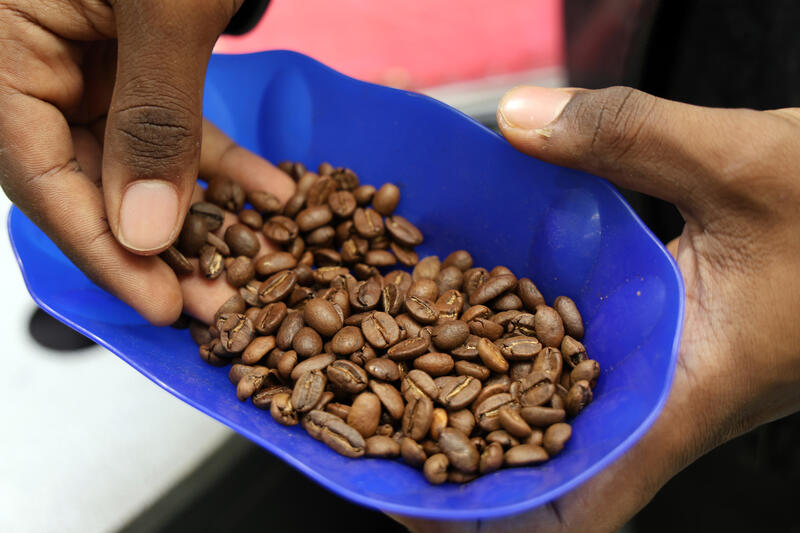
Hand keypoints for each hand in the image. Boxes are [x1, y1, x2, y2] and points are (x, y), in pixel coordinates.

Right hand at [0, 1, 293, 324]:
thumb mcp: (164, 12)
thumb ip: (152, 118)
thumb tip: (144, 233)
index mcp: (7, 49)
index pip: (39, 178)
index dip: (103, 253)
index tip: (160, 306)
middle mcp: (40, 65)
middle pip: (92, 182)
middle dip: (166, 248)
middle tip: (223, 303)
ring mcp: (90, 64)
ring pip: (141, 164)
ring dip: (204, 213)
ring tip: (259, 263)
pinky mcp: (138, 60)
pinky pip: (176, 125)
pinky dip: (223, 160)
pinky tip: (272, 193)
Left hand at [392, 86, 799, 530]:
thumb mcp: (745, 164)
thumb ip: (627, 138)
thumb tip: (516, 120)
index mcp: (685, 392)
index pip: (583, 503)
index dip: (499, 523)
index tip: (418, 506)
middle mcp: (665, 395)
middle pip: (549, 463)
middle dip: (465, 454)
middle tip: (375, 420)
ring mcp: (663, 368)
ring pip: (557, 408)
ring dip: (482, 397)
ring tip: (398, 367)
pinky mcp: (664, 335)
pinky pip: (577, 357)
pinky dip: (520, 344)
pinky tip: (474, 310)